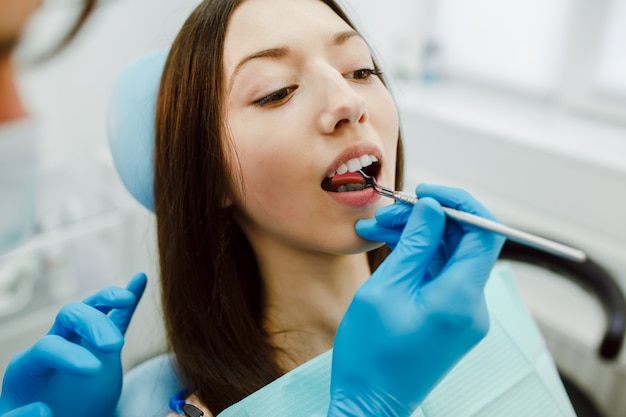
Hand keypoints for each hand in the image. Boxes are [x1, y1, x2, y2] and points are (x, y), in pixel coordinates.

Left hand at [0, 272, 146, 416]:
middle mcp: (55, 344)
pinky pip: (118, 318)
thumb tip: (43, 408)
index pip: (48, 346)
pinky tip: (139, 280)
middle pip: (71, 318)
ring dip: (109, 299)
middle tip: (114, 346)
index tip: (93, 371)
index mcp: (29, 365)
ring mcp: (80, 340)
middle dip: (94, 325)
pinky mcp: (103, 347)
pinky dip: (128, 301)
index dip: (70, 354)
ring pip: (92, 308)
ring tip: (126, 298)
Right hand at [328, 184, 504, 416]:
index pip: (483, 233)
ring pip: (448, 256)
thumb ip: (415, 245)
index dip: (458, 204)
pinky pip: (441, 275)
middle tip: (388, 214)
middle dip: (427, 220)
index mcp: (460, 298)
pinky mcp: (451, 318)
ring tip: (378, 229)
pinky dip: (418, 258)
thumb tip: (433, 208)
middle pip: (464, 242)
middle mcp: (472, 306)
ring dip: (417, 237)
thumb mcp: (386, 290)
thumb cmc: (370, 353)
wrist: (369, 403)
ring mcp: (463, 313)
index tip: (424, 194)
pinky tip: (390, 247)